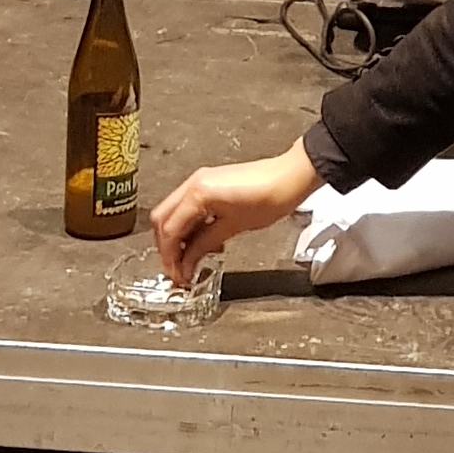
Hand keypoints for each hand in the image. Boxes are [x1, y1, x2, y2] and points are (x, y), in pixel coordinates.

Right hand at [149, 141, 316, 281]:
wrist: (290, 177)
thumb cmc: (270, 196)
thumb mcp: (234, 227)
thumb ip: (204, 245)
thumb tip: (187, 263)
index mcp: (198, 192)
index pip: (170, 229)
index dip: (170, 257)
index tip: (176, 275)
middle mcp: (194, 184)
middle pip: (163, 219)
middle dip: (167, 247)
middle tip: (178, 269)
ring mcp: (200, 182)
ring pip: (174, 214)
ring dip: (179, 238)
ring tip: (192, 259)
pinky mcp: (209, 184)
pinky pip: (188, 208)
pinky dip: (190, 226)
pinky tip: (204, 242)